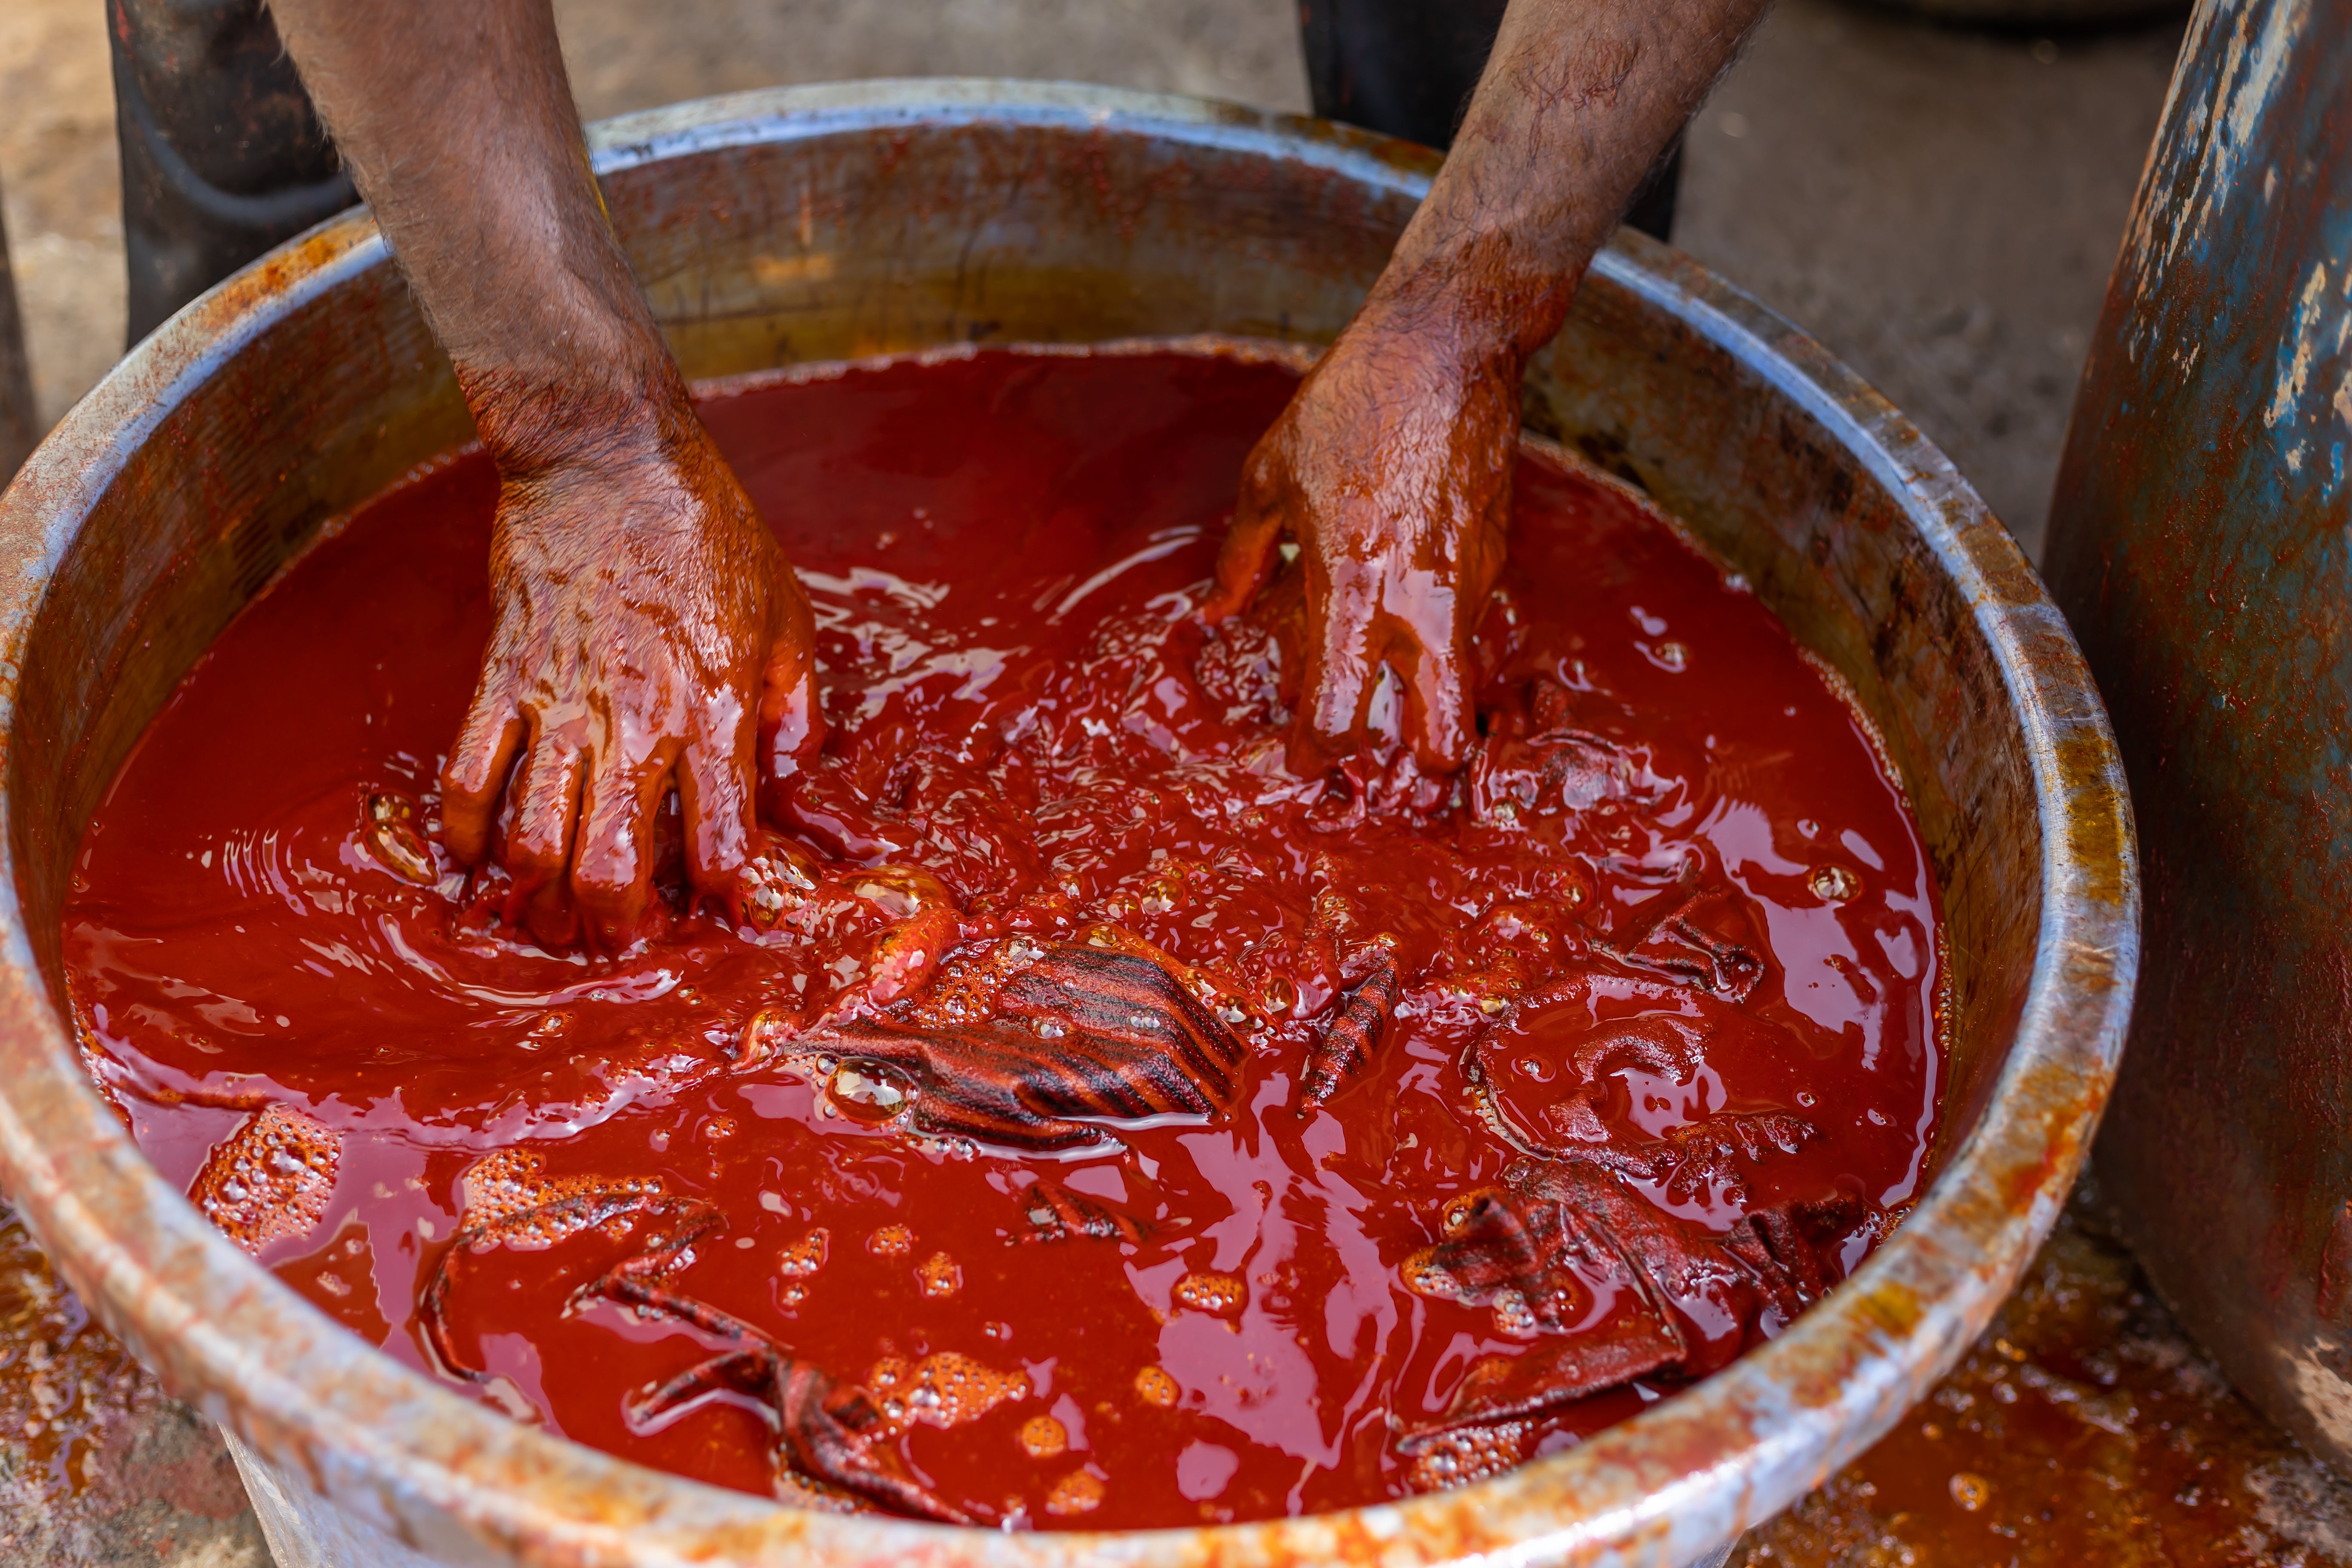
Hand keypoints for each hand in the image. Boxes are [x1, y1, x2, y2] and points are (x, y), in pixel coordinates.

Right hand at [440, 395, 821, 948]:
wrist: (612, 462)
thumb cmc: (710, 539)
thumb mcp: (787, 620)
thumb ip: (794, 709)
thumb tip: (794, 780)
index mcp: (715, 712)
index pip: (720, 839)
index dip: (718, 892)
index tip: (713, 907)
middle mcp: (638, 721)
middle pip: (614, 863)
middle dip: (615, 921)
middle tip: (619, 939)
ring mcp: (562, 704)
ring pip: (536, 836)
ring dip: (541, 894)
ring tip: (552, 920)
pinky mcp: (504, 678)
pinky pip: (470, 775)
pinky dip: (463, 833)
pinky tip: (473, 865)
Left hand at [1205, 317, 1516, 776]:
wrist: (1448, 351)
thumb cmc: (1351, 406)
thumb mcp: (1272, 475)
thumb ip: (1242, 558)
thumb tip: (1215, 613)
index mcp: (1353, 584)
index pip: (1339, 713)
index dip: (1315, 754)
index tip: (1300, 757)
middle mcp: (1421, 599)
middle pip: (1444, 738)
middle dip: (1415, 764)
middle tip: (1373, 743)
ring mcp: (1469, 585)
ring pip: (1461, 685)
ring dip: (1425, 698)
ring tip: (1380, 671)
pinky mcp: (1495, 561)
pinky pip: (1467, 628)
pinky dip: (1436, 637)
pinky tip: (1403, 602)